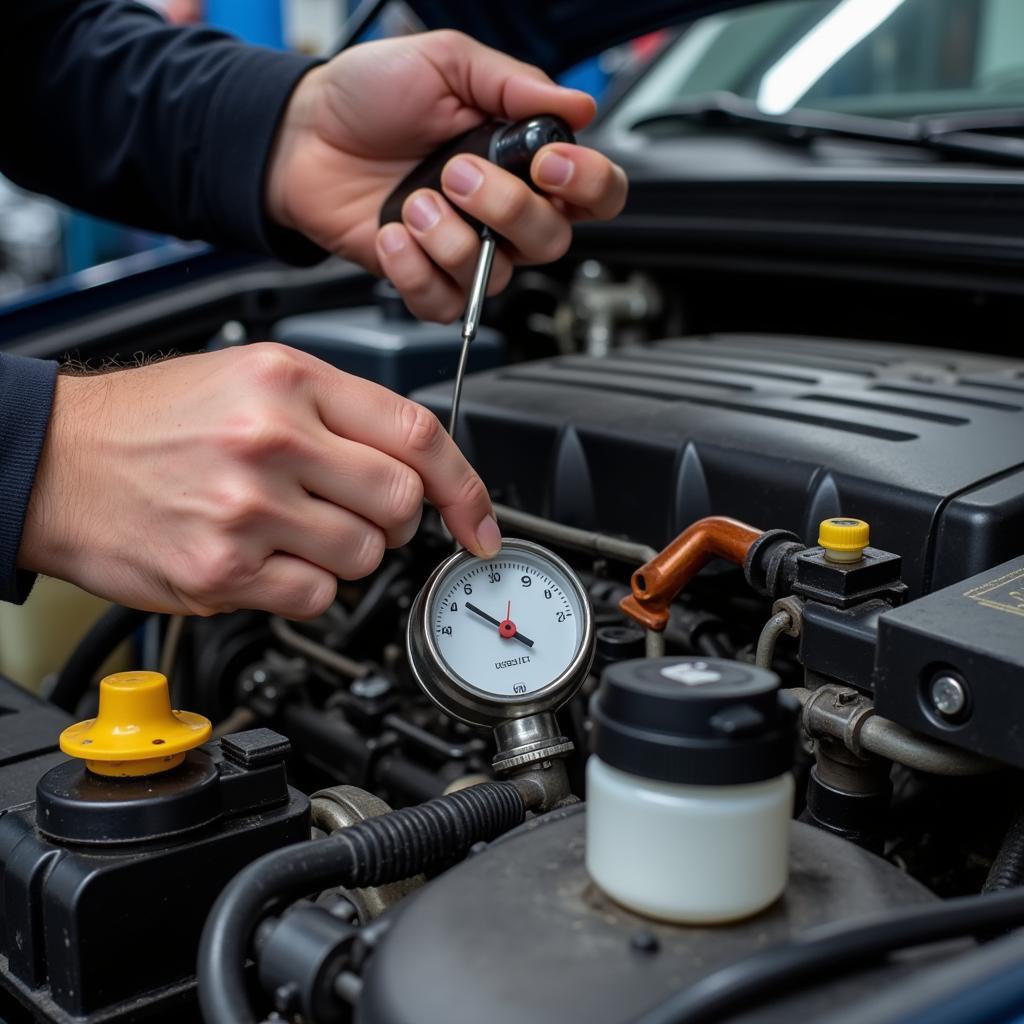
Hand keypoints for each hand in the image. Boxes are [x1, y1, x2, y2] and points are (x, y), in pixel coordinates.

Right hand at [18, 344, 499, 618]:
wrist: (52, 460)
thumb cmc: (150, 421)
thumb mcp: (251, 378)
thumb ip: (341, 416)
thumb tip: (417, 468)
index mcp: (289, 380)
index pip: (417, 434)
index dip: (465, 487)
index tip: (480, 522)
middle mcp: (272, 438)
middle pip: (401, 503)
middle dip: (393, 520)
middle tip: (354, 513)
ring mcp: (247, 508)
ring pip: (364, 557)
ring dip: (345, 555)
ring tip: (291, 530)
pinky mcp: (222, 571)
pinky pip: (316, 597)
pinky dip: (305, 588)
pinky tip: (265, 560)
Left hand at [266, 30, 627, 321]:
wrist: (301, 136)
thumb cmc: (370, 95)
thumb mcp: (445, 63)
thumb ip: (513, 84)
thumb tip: (577, 105)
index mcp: (522, 158)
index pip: (595, 191)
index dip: (588, 185)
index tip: (549, 163)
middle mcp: (502, 210)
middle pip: (553, 242)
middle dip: (509, 209)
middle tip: (458, 172)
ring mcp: (465, 248)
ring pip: (496, 278)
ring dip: (451, 239)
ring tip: (413, 201)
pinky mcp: (424, 278)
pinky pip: (444, 302)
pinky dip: (415, 272)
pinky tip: (392, 234)